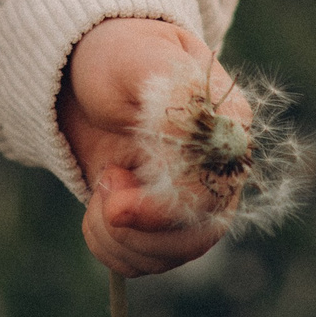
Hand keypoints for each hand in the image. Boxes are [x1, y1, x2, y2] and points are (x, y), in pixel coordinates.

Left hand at [57, 18, 238, 277]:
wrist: (88, 71)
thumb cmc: (119, 56)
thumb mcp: (139, 61)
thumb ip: (174, 95)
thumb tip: (198, 145)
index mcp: (227, 127)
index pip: (211, 189)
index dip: (160, 208)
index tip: (113, 196)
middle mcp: (218, 171)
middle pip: (197, 236)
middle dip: (137, 229)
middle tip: (104, 184)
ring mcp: (192, 201)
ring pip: (169, 256)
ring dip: (119, 236)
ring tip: (104, 181)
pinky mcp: (161, 223)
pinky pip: (143, 261)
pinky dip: (110, 246)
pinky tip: (101, 202)